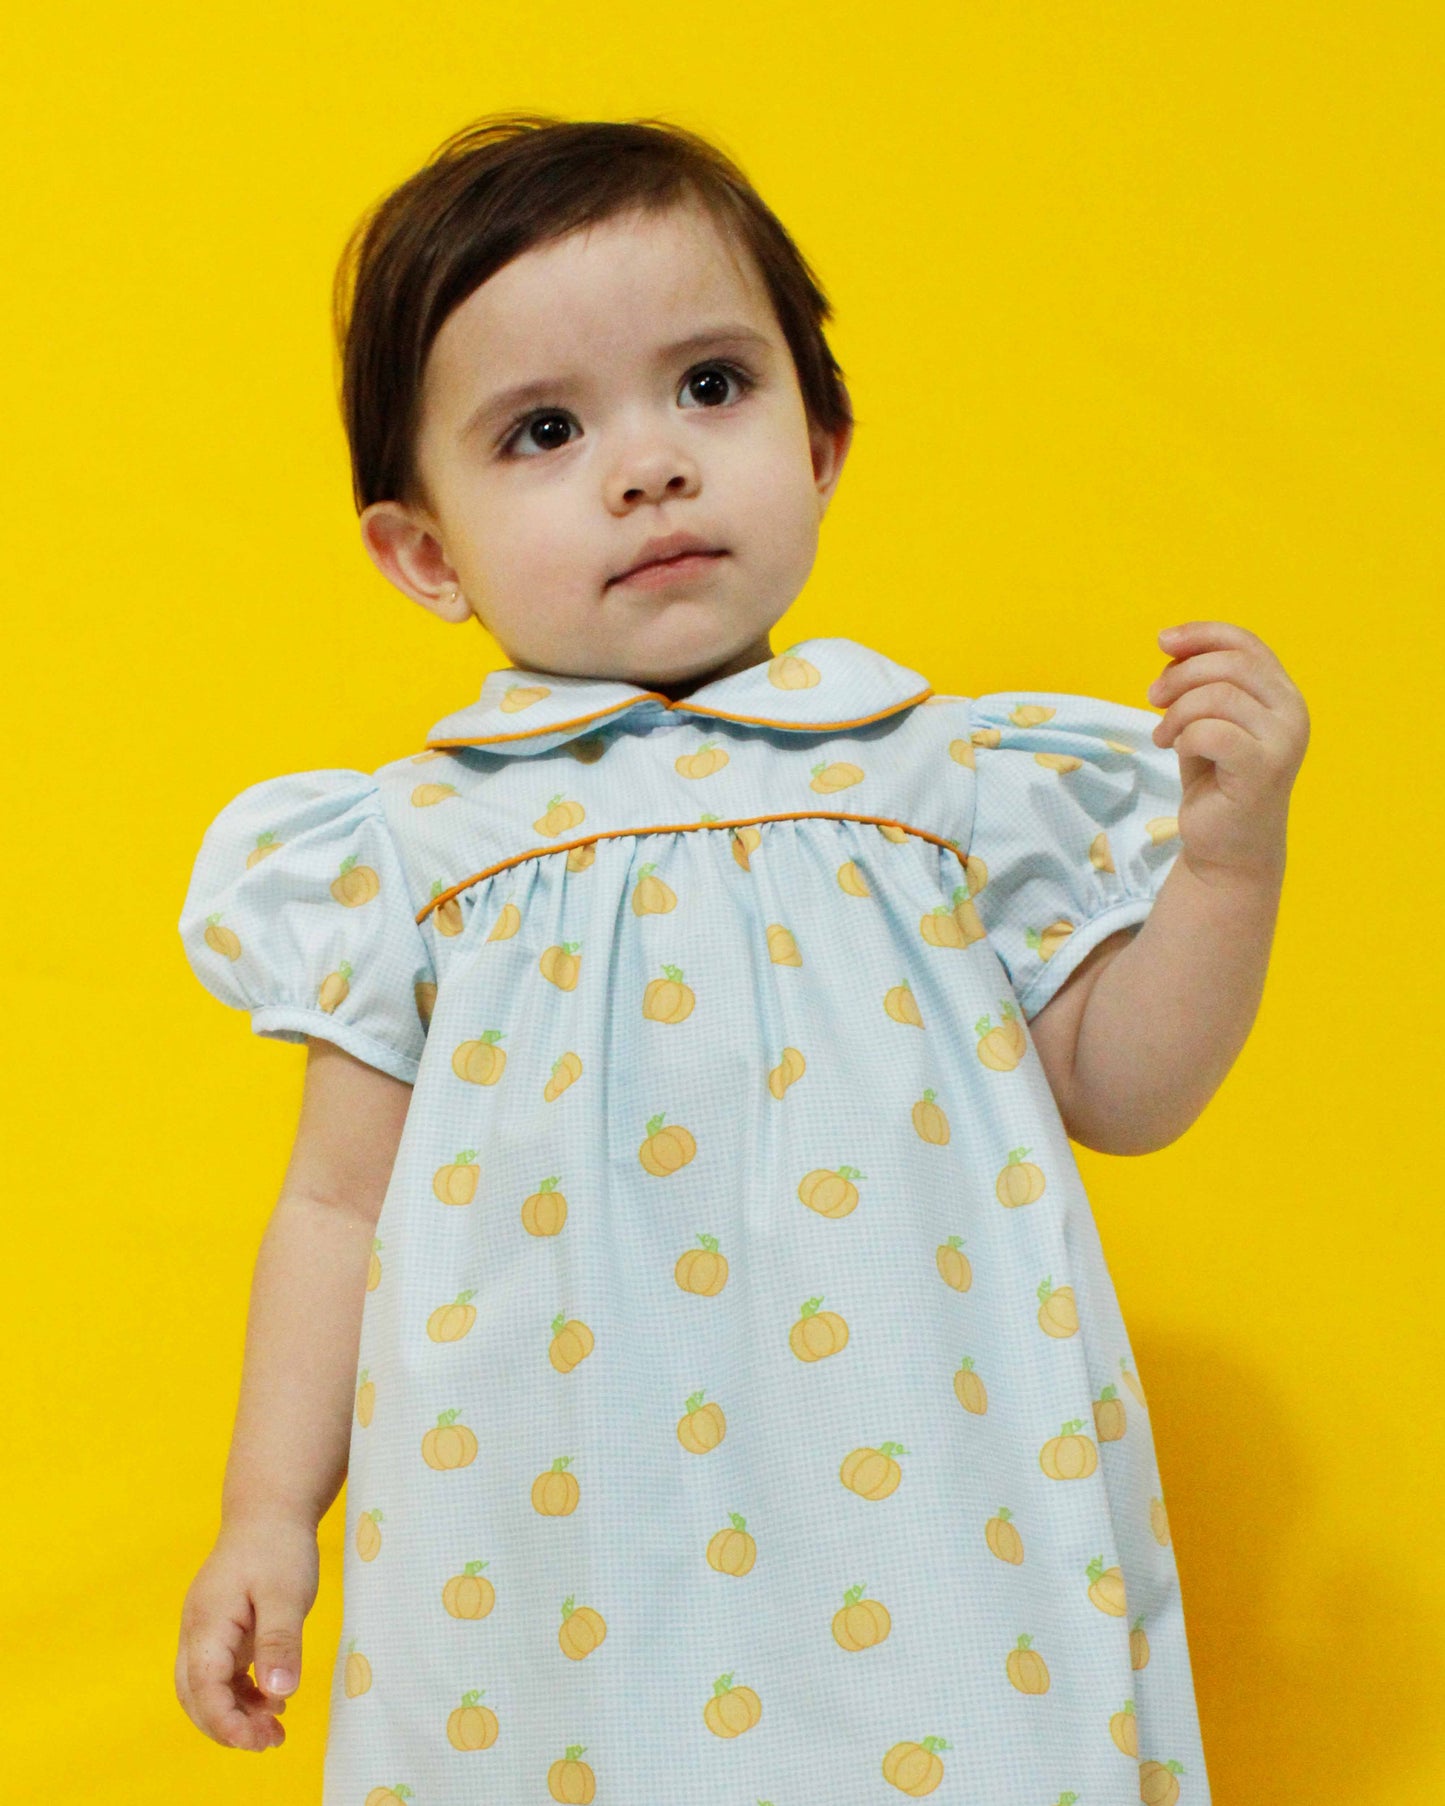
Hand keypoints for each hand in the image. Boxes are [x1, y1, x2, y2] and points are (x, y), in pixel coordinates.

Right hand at [175, 1515, 319, 1751]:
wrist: (270, 1510)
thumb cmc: (278, 1546)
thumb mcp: (287, 1593)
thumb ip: (280, 1642)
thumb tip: (279, 1694)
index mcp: (207, 1623)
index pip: (203, 1687)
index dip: (226, 1722)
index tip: (257, 1741)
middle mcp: (198, 1631)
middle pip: (196, 1696)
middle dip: (228, 1727)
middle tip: (270, 1741)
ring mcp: (207, 1631)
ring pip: (207, 1688)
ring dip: (236, 1713)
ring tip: (275, 1729)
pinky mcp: (222, 1630)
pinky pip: (222, 1674)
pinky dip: (242, 1693)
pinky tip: (272, 1699)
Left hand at [1146, 620, 1309, 886]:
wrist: (1227, 847)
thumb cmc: (1216, 781)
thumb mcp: (1206, 720)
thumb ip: (1200, 683)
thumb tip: (1171, 644)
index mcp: (1282, 694)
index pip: (1246, 643)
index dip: (1202, 634)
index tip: (1162, 641)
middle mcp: (1292, 712)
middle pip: (1229, 664)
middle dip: (1180, 675)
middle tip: (1152, 698)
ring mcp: (1283, 741)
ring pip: (1217, 696)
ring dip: (1176, 711)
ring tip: (1163, 734)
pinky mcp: (1263, 769)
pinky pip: (1211, 732)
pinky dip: (1184, 736)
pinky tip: (1175, 750)